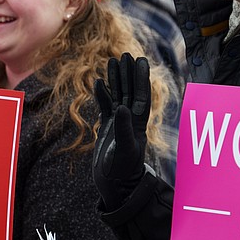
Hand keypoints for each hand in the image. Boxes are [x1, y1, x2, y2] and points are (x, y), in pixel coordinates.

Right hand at [92, 53, 149, 207]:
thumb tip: (122, 108)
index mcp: (137, 123)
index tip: (140, 60)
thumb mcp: (124, 149)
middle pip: (129, 91)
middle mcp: (129, 120)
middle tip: (125, 55)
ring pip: (118, 96)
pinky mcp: (107, 129)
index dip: (140, 78)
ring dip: (116, 80)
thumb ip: (123, 128)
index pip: (141, 95)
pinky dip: (102, 95)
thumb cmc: (122, 170)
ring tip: (112, 62)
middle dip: (128, 73)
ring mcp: (118, 123)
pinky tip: (99, 83)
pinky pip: (105, 107)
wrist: (115, 185)